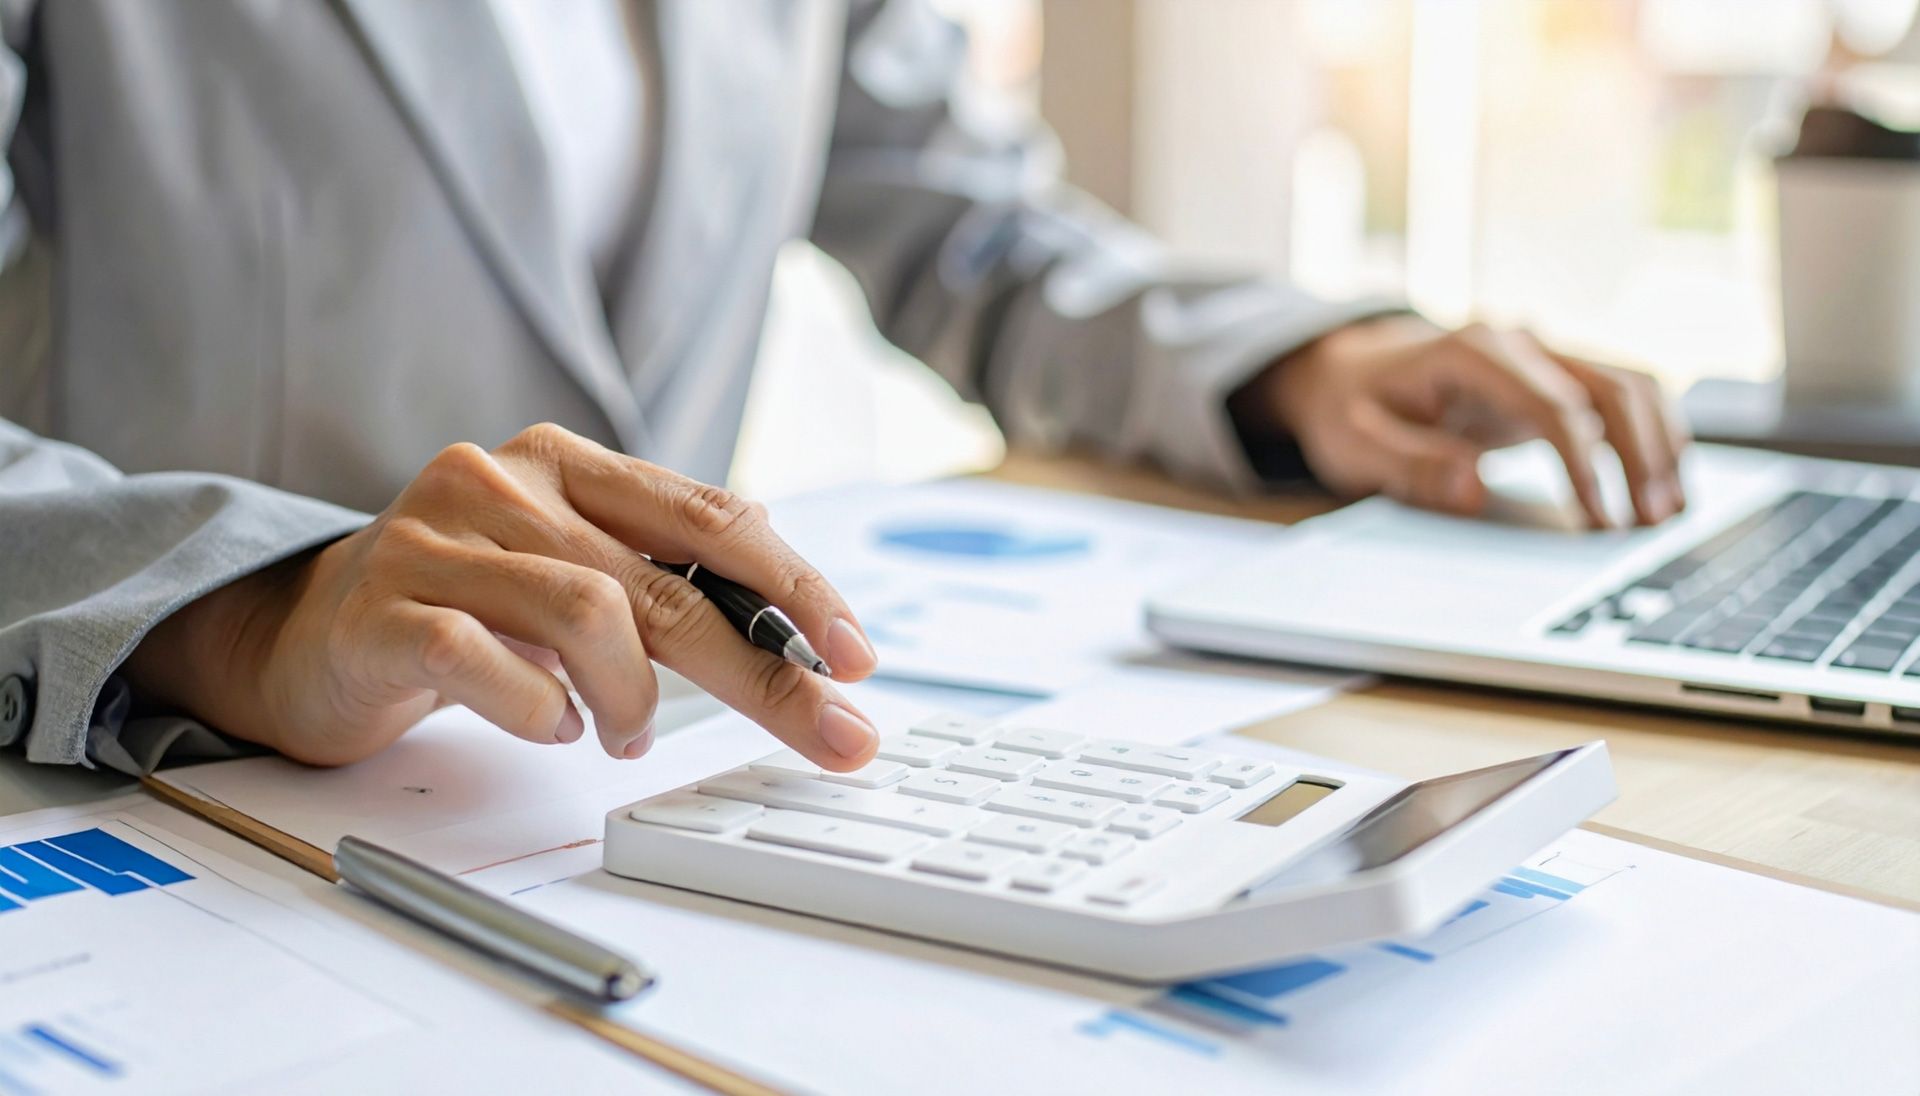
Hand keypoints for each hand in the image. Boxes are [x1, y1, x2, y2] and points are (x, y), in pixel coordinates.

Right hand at [124, 424, 882, 767]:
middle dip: (765, 672)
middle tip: (831, 733)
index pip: (712, 518)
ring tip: (624, 732)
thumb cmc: (468, 605)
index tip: (856, 655)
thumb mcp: (573, 572)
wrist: (309, 632)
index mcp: (570, 463)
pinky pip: (487, 661)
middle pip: (669, 584)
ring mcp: (438, 539)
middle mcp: (506, 481)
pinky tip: (551, 723)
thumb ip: (665, 583)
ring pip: (589, 614)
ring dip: (634, 698)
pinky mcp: (383, 607)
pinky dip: (542, 709)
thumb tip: (800, 638)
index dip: (797, 587)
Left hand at [1238, 315, 1688, 526]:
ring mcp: (1543, 355)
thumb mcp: (1356, 444)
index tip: (1599, 520)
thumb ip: (1411, 467)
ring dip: (1660, 445)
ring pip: (1630, 385)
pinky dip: (1652, 434)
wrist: (1349, 370)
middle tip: (1650, 525)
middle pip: (1611, 388)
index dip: (1584, 465)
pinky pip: (1622, 395)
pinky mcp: (1554, 378)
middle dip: (1641, 457)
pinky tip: (1662, 483)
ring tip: (1668, 512)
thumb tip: (1473, 490)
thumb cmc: (1351, 408)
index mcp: (1471, 353)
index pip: (1552, 406)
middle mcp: (1520, 344)